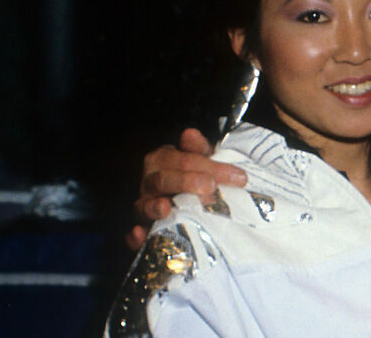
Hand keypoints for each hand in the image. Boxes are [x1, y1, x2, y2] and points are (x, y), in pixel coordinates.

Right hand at [126, 128, 246, 249]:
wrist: (184, 198)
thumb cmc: (194, 176)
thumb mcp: (200, 160)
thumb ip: (199, 149)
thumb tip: (190, 134)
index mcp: (163, 160)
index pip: (184, 160)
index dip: (211, 167)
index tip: (238, 177)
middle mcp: (150, 182)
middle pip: (164, 180)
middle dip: (187, 182)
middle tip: (210, 186)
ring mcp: (144, 205)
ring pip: (145, 205)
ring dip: (154, 207)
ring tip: (166, 208)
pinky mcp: (141, 230)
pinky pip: (132, 235)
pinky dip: (136, 236)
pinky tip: (140, 235)